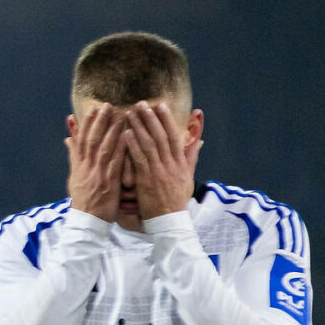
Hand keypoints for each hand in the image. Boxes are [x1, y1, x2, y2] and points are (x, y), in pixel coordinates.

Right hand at [65, 102, 123, 220]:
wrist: (87, 223)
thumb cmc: (84, 201)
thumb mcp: (75, 178)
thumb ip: (74, 157)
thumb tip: (68, 139)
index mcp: (79, 167)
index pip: (82, 140)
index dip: (87, 123)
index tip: (93, 108)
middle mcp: (86, 168)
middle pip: (92, 140)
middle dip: (99, 121)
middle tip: (107, 105)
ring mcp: (97, 175)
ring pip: (103, 148)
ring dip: (111, 130)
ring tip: (120, 114)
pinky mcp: (108, 183)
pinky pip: (115, 163)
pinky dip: (121, 148)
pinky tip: (128, 136)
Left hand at [126, 99, 199, 220]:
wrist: (170, 220)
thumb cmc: (176, 199)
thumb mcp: (188, 176)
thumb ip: (191, 156)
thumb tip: (198, 139)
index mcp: (180, 162)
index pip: (174, 136)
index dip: (167, 119)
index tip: (160, 105)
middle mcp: (171, 164)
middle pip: (161, 136)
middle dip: (151, 118)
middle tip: (141, 103)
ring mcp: (159, 171)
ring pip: (149, 144)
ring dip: (139, 127)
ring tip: (130, 113)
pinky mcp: (147, 180)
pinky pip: (140, 159)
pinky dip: (133, 145)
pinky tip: (126, 134)